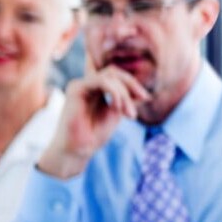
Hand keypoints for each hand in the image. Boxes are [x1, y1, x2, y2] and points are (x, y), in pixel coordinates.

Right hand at [38, 62, 148, 178]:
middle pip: (114, 72)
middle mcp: (87, 84)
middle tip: (141, 101)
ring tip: (128, 112)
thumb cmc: (96, 133)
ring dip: (124, 93)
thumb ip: (127, 99)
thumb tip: (145, 95)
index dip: (133, 83)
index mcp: (96, 88)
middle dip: (131, 85)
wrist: (79, 149)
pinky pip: (101, 81)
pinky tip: (116, 107)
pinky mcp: (76, 88)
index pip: (117, 75)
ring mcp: (80, 85)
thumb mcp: (117, 112)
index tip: (146, 98)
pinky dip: (114, 92)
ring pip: (110, 75)